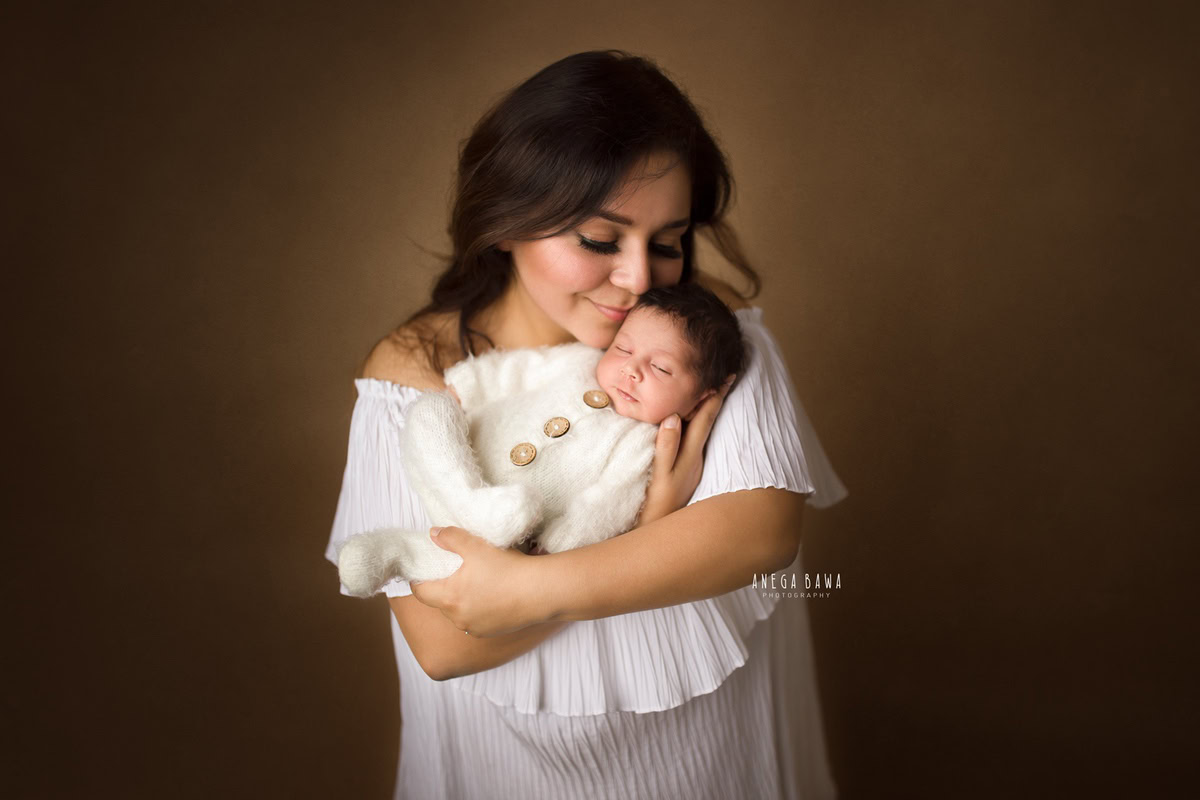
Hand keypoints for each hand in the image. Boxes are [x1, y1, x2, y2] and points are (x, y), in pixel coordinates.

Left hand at [409, 526, 544, 636]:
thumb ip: (451, 538)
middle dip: (442, 586)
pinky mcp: (490, 632)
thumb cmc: (507, 568)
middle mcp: (458, 618)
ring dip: (460, 599)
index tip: (424, 568)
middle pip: (439, 601)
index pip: (420, 591)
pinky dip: (476, 608)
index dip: (419, 578)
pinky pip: (474, 620)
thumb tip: (433, 534)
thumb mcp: (476, 546)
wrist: (540, 591)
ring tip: (475, 581)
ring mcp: (474, 627)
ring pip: (457, 612)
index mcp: (449, 597)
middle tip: (453, 570)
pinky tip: (490, 595)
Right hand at [637, 374, 735, 525]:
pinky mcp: (684, 471)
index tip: (728, 375)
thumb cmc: (658, 507)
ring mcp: (691, 465)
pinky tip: (690, 422)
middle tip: (726, 376)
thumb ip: (666, 447)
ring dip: (706, 410)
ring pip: (701, 430)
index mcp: (691, 454)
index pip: (706, 418)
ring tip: (711, 391)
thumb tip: (673, 416)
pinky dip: (695, 425)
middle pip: (707, 421)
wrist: (659, 534)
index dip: (715, 396)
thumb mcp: (660, 477)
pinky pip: (693, 440)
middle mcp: (695, 457)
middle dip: (716, 398)